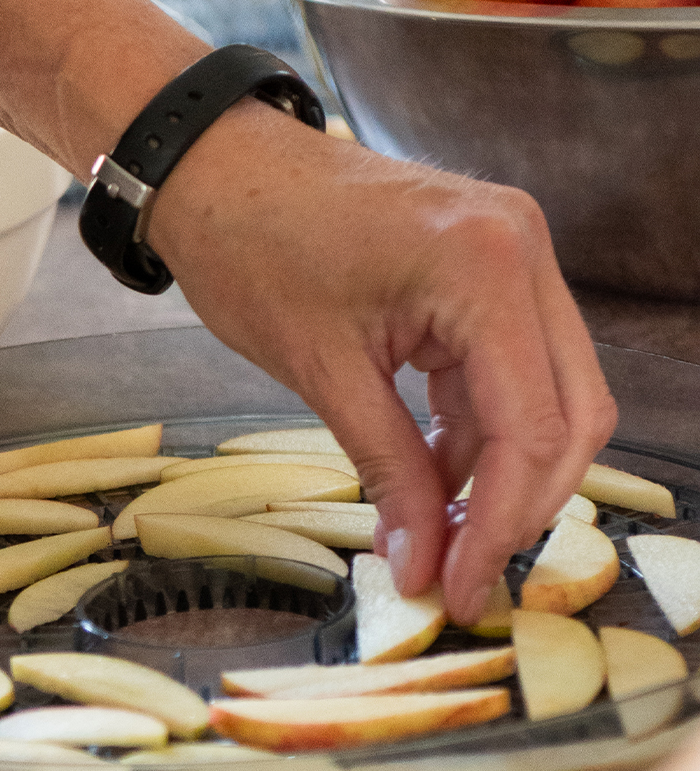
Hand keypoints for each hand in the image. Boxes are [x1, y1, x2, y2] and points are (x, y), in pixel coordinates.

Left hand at [147, 100, 616, 623]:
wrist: (218, 168)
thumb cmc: (251, 246)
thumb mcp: (320, 370)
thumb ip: (386, 467)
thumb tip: (421, 561)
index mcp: (486, 267)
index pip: (532, 425)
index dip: (503, 521)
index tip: (459, 587)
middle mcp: (524, 253)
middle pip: (567, 414)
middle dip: (519, 504)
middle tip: (458, 576)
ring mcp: (514, 256)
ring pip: (547, 397)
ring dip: (497, 474)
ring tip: (434, 540)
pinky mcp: (489, 271)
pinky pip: (507, 371)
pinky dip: (474, 433)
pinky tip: (430, 484)